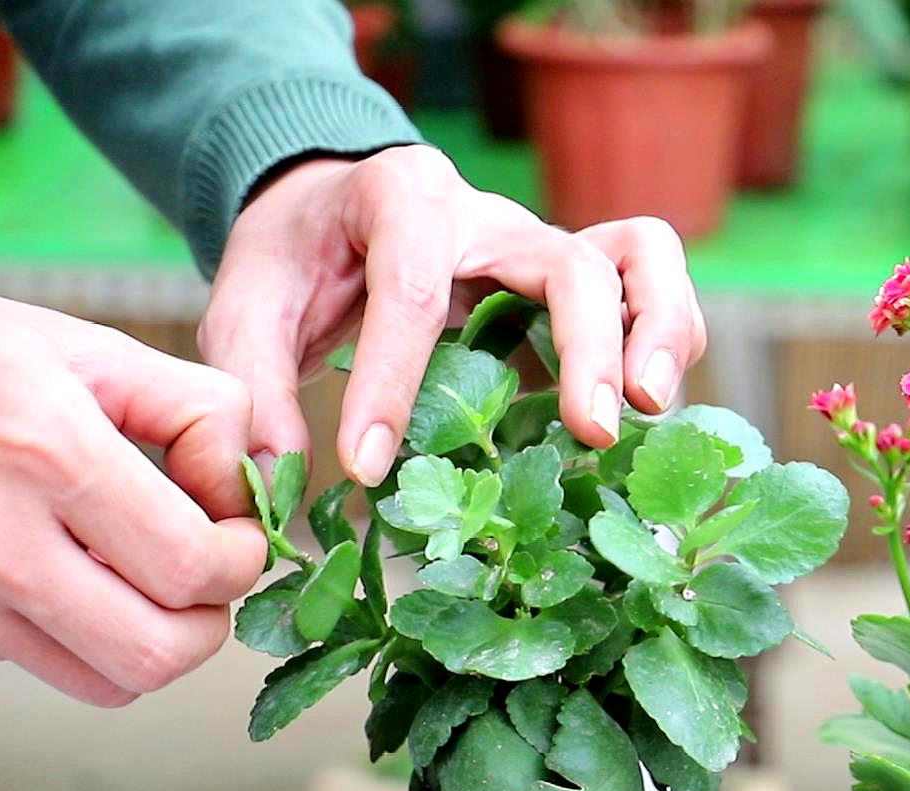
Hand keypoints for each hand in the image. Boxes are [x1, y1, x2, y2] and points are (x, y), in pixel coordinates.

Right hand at [0, 279, 267, 705]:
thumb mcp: (84, 344)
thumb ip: (195, 408)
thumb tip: (250, 483)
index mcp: (42, 452)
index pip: (191, 566)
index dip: (241, 558)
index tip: (234, 531)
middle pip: (159, 654)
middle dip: (209, 620)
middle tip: (202, 571)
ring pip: (108, 683)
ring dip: (149, 639)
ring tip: (138, 575)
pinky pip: (37, 664)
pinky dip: (74, 632)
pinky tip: (54, 567)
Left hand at [200, 145, 707, 485]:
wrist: (329, 206)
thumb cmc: (294, 256)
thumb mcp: (244, 302)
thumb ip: (253, 379)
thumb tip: (282, 474)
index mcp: (401, 197)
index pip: (410, 288)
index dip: (390, 381)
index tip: (366, 465)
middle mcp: (490, 214)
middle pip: (573, 263)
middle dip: (591, 349)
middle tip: (591, 431)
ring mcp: (542, 245)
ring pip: (642, 257)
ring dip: (659, 333)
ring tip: (644, 411)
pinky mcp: (572, 283)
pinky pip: (649, 288)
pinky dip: (665, 339)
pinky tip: (641, 411)